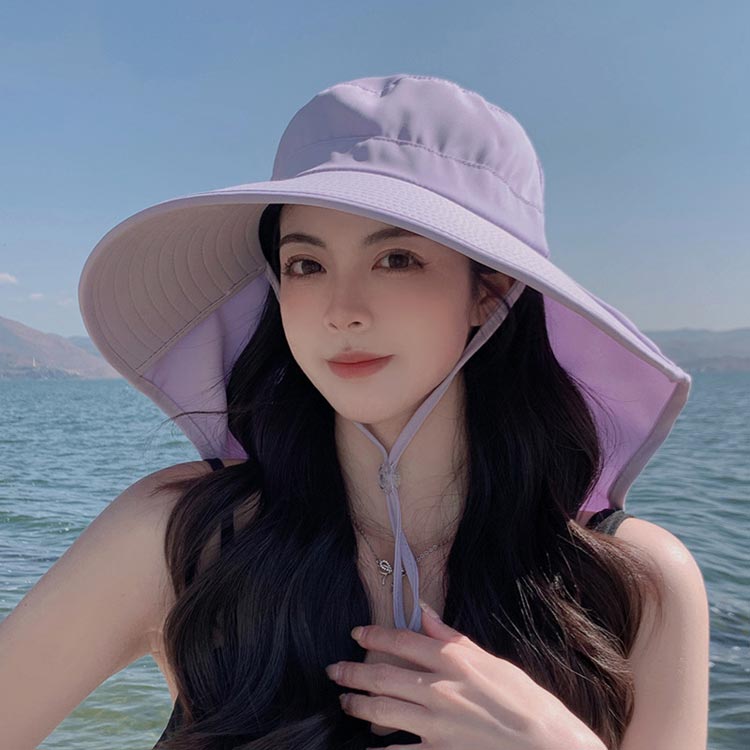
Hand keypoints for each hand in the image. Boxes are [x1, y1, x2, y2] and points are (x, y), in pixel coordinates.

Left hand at [325, 601, 605, 748]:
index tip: (356, 633)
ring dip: (357, 705)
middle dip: (353, 672)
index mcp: (454, 662)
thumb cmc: (526, 703)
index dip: (374, 635)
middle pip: (383, 676)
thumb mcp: (493, 662)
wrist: (550, 748)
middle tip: (333, 670)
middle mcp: (440, 690)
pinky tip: (368, 747)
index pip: (403, 641)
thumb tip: (425, 613)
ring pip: (383, 710)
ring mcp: (437, 725)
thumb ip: (454, 639)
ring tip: (344, 702)